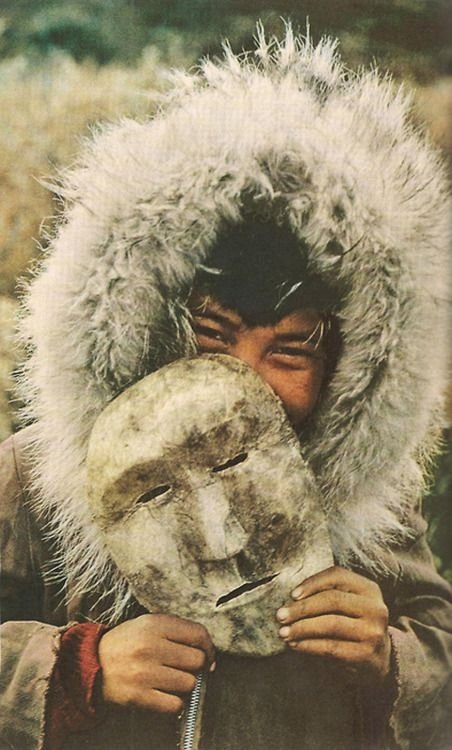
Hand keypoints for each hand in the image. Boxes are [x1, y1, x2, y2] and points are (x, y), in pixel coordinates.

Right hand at [98, 614, 214, 711]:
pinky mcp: (138, 696)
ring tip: (170, 680)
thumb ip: (177, 631)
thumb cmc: (126, 644)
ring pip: (189, 683)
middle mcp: (150, 646)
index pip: (198, 634)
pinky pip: (175, 704)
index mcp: (154, 624)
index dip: (209, 647)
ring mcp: (144, 673)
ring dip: (184, 685)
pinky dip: (174, 703)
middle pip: (197, 660)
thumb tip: (208, 654)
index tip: (207, 655)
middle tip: (183, 667)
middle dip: (195, 667)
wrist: (89, 664)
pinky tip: (164, 694)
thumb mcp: (147, 624)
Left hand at [276, 566, 390, 683]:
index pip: (337, 575)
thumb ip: (326, 594)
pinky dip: (308, 645)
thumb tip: (291, 598)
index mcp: (369, 589)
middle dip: (302, 608)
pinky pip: (331, 647)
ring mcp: (373, 632)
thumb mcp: (347, 605)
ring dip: (301, 628)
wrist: (377, 661)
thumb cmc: (352, 626)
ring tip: (283, 632)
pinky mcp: (367, 654)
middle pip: (332, 600)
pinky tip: (295, 645)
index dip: (312, 583)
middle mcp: (375, 608)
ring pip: (331, 624)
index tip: (292, 594)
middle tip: (280, 615)